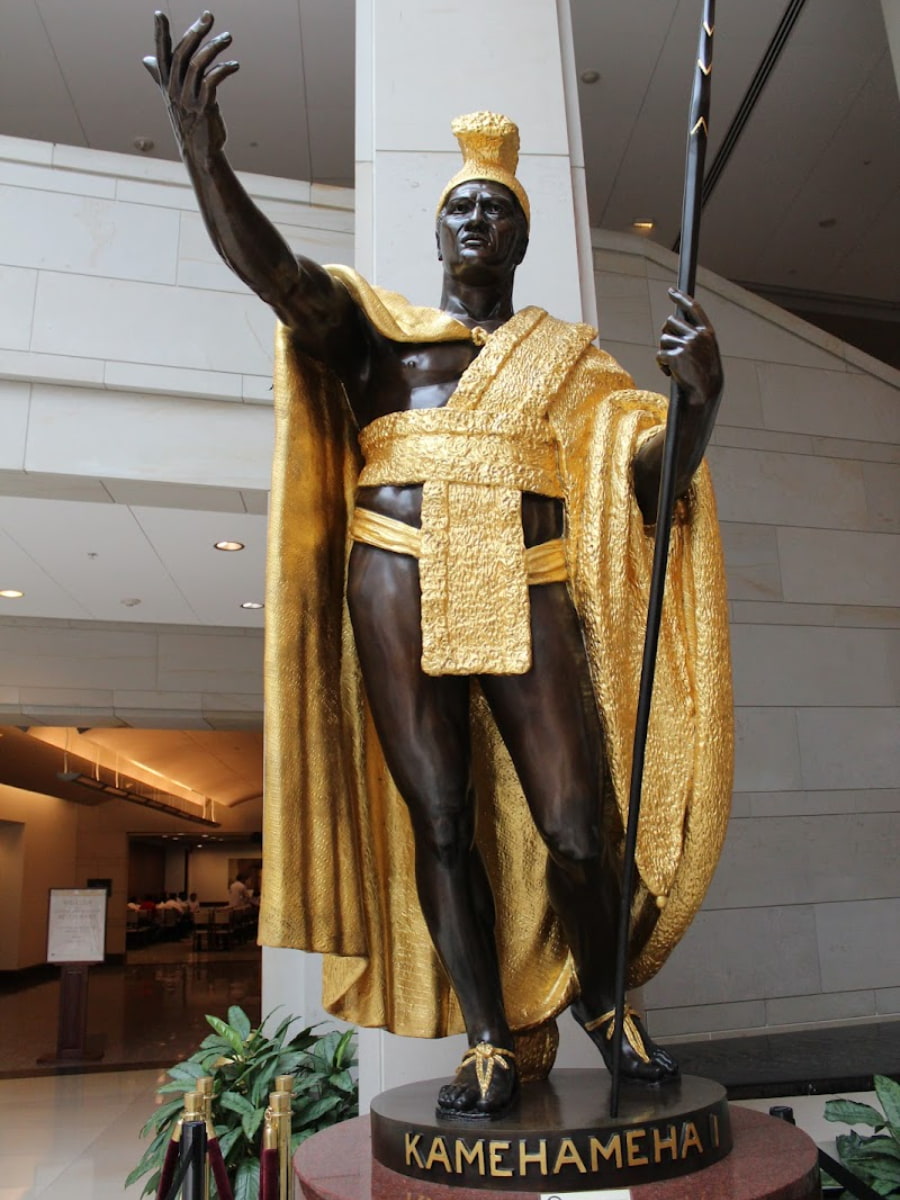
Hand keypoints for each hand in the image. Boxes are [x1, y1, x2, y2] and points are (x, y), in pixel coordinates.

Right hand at [143, 11, 238, 161]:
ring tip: (227, 37)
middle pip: (182, 54)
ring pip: (198, 64)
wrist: (199, 151)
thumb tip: (147, 59)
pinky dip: (224, 69)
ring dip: (214, 47)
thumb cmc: (188, 121)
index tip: (158, 14)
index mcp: (166, 84)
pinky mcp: (204, 107)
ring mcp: (188, 99)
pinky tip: (235, 65)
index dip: (160, 34)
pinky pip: (213, 81)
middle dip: (195, 32)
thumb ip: (162, 76)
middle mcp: (174, 90)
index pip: (161, 54)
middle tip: (208, 16)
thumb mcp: (173, 97)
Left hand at [656, 287, 722, 409]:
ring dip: (664, 351)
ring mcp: (686, 345)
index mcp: (707, 332)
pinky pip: (659, 354)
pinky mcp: (675, 357)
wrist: (705, 391)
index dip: (681, 297)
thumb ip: (692, 335)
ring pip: (663, 339)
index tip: (671, 291)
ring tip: (673, 365)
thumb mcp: (704, 350)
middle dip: (666, 333)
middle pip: (670, 322)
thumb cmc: (704, 372)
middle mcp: (697, 335)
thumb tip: (669, 325)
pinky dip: (661, 364)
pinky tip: (670, 373)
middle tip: (670, 347)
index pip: (693, 307)